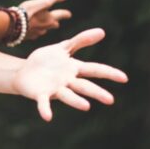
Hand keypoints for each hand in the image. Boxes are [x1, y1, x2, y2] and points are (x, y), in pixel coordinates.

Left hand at [11, 28, 127, 121]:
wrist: (24, 71)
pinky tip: (48, 117)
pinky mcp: (40, 94)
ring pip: (68, 96)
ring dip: (76, 101)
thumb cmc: (47, 61)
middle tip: (110, 100)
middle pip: (84, 86)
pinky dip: (45, 109)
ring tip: (86, 107)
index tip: (124, 78)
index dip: (109, 73)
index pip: (94, 70)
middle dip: (96, 92)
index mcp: (74, 69)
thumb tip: (102, 31)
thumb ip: (81, 40)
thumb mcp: (63, 47)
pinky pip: (44, 103)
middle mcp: (67, 81)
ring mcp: (55, 89)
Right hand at [18, 0, 73, 41]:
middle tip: (55, 21)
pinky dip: (32, 30)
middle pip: (53, 25)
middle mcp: (45, 28)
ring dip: (43, 27)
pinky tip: (28, 28)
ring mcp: (35, 34)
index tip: (69, 14)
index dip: (65, 14)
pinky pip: (32, 34)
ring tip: (40, 24)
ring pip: (43, 30)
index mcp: (50, 19)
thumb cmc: (28, 12)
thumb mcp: (43, 2)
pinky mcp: (26, 37)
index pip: (61, 15)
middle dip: (54, 22)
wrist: (12, 26)